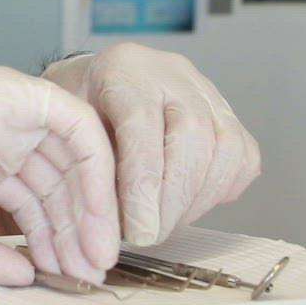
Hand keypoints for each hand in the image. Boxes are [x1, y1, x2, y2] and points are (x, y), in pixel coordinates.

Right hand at [0, 35, 118, 285]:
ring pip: (76, 162)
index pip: (33, 201)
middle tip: (87, 274)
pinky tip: (98, 215)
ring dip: (92, 212)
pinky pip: (81, 132)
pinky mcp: (25, 97)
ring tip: (93, 258)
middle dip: (76, 235)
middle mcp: (4, 135)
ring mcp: (15, 114)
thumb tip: (23, 275)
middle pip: (59, 187)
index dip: (52, 239)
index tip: (65, 275)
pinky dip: (98, 173)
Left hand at [42, 43, 259, 245]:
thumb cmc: (74, 112)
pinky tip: (189, 205)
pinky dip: (219, 189)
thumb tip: (106, 225)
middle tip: (151, 236)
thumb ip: (86, 165)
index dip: (143, 185)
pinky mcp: (227, 113)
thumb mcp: (64, 128)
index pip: (142, 124)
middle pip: (191, 137)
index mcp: (123, 68)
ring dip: (197, 200)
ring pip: (225, 148)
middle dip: (173, 200)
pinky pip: (241, 156)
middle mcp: (171, 73)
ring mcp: (205, 91)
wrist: (92, 87)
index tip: (139, 231)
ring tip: (165, 224)